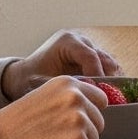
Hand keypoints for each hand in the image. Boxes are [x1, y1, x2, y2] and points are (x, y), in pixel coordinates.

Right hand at [0, 76, 106, 138]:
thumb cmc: (13, 127)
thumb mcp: (44, 99)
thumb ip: (68, 101)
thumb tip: (93, 111)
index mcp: (67, 83)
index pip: (100, 100)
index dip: (86, 117)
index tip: (67, 124)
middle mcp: (76, 96)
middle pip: (98, 124)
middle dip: (80, 135)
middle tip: (50, 137)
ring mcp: (78, 117)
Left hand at [1, 30, 118, 101]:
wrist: (25, 75)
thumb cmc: (30, 79)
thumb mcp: (44, 83)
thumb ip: (65, 87)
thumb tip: (88, 94)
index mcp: (67, 41)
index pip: (90, 56)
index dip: (98, 76)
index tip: (97, 93)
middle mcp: (81, 40)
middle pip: (105, 58)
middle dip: (108, 79)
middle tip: (106, 98)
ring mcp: (89, 47)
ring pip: (110, 63)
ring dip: (112, 81)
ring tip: (108, 98)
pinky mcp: (93, 56)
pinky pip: (108, 68)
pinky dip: (110, 80)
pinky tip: (106, 95)